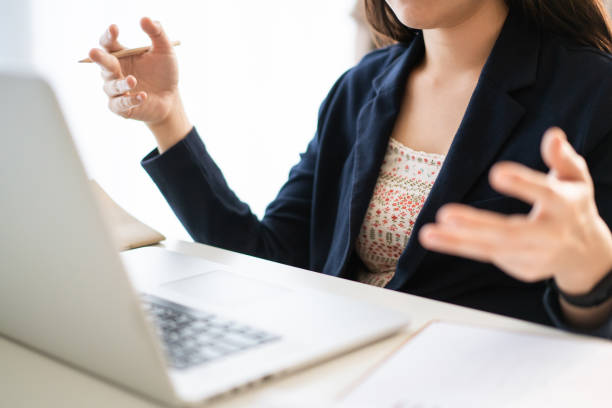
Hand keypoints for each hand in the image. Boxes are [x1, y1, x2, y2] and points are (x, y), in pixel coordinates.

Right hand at [89, 18, 190, 150]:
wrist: (171, 98)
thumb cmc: (164, 72)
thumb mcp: (165, 51)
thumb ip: (157, 33)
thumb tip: (145, 18)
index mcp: (120, 55)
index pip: (108, 43)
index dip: (108, 35)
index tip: (114, 28)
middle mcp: (114, 72)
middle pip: (101, 63)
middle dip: (99, 58)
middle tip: (94, 52)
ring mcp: (116, 90)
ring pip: (110, 86)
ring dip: (120, 83)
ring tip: (132, 80)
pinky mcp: (121, 108)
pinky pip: (119, 104)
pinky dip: (129, 100)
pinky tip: (142, 96)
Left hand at [419, 128, 611, 296]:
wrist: (585, 254)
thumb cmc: (573, 206)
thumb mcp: (575, 179)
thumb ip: (562, 158)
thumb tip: (552, 134)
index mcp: (565, 205)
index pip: (544, 193)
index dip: (522, 183)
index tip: (497, 172)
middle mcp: (550, 234)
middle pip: (511, 231)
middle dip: (477, 225)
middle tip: (445, 214)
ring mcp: (536, 256)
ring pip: (492, 249)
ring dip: (457, 242)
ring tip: (428, 233)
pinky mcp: (522, 269)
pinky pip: (489, 255)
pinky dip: (463, 247)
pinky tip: (442, 238)